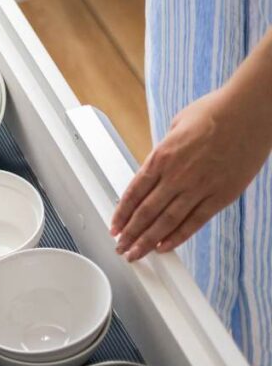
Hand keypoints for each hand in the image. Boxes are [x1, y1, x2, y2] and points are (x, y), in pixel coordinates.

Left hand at [110, 79, 271, 260]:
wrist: (250, 110)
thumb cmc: (215, 112)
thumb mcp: (176, 126)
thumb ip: (164, 150)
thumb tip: (156, 165)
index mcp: (161, 157)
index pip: (133, 193)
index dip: (121, 214)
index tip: (114, 227)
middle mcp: (176, 175)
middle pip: (146, 212)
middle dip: (130, 234)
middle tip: (121, 248)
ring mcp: (199, 187)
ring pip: (167, 222)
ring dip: (148, 241)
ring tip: (136, 254)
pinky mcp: (221, 195)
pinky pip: (195, 221)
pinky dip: (178, 237)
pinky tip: (165, 247)